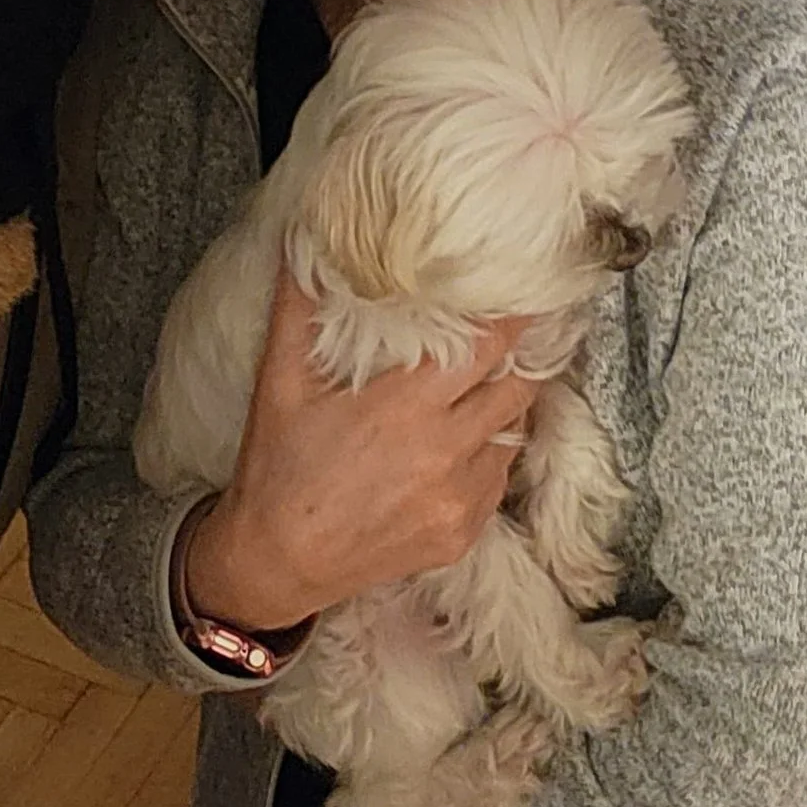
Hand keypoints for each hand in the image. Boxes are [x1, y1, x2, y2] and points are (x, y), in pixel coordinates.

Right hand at [180, 267, 529, 631]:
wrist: (276, 563)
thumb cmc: (278, 469)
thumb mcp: (280, 381)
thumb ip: (300, 307)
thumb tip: (307, 243)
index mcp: (405, 408)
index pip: (492, 346)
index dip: (518, 314)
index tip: (529, 288)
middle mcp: (444, 453)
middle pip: (520, 385)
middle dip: (526, 352)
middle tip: (526, 323)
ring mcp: (461, 499)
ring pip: (514, 430)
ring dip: (507, 401)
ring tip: (493, 375)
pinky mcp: (464, 533)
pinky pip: (498, 476)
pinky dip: (490, 449)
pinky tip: (463, 435)